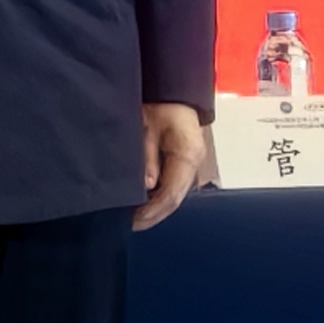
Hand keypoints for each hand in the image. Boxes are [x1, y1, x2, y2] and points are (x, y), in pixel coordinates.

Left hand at [135, 103, 206, 229]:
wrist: (174, 98)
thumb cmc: (160, 108)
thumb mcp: (147, 127)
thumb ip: (148, 156)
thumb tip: (148, 184)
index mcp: (187, 155)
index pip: (171, 194)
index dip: (151, 211)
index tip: (133, 220)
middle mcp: (194, 166)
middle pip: (174, 201)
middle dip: (152, 216)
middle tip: (129, 225)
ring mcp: (193, 168)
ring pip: (175, 198)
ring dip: (155, 211)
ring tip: (133, 219)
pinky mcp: (187, 168)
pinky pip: (174, 190)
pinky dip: (159, 200)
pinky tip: (143, 206)